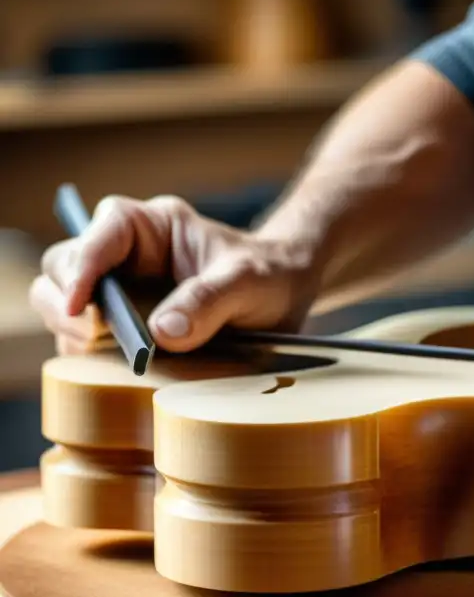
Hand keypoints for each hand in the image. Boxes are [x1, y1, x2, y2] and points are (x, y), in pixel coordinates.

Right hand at [30, 195, 318, 353]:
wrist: (286, 297)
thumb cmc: (269, 275)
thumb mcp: (249, 283)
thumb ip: (209, 301)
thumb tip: (161, 332)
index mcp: (152, 227)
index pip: (102, 231)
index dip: (81, 265)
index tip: (80, 307)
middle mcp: (126, 255)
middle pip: (63, 266)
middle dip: (67, 302)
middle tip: (93, 337)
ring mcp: (121, 292)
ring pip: (65, 305)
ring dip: (74, 332)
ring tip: (105, 354)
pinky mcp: (125, 327)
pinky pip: (88, 340)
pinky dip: (91, 356)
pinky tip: (113, 370)